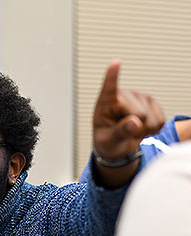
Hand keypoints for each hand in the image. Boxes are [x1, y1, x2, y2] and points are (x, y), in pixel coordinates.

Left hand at [92, 59, 164, 186]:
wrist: (118, 143)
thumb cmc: (108, 140)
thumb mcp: (108, 141)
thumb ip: (119, 132)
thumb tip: (135, 123)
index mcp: (105, 103)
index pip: (109, 88)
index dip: (113, 75)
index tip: (115, 62)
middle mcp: (124, 95)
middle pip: (139, 115)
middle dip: (135, 129)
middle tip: (123, 132)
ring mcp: (140, 97)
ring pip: (151, 120)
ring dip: (143, 131)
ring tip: (130, 130)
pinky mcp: (152, 102)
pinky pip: (160, 121)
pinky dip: (152, 130)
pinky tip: (141, 128)